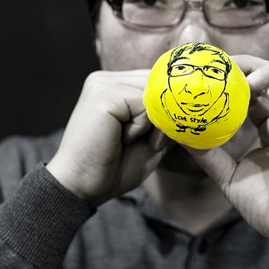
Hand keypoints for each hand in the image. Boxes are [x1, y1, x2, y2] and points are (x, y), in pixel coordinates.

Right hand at [47, 70, 169, 206]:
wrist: (80, 188)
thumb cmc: (113, 167)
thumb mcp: (149, 137)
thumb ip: (164, 116)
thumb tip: (189, 103)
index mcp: (112, 84)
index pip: (155, 82)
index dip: (165, 108)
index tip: (155, 138)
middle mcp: (105, 79)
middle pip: (156, 84)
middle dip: (161, 116)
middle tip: (147, 142)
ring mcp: (101, 84)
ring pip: (153, 93)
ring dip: (151, 123)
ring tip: (129, 141)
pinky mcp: (103, 95)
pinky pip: (144, 104)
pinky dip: (141, 127)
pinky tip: (122, 139)